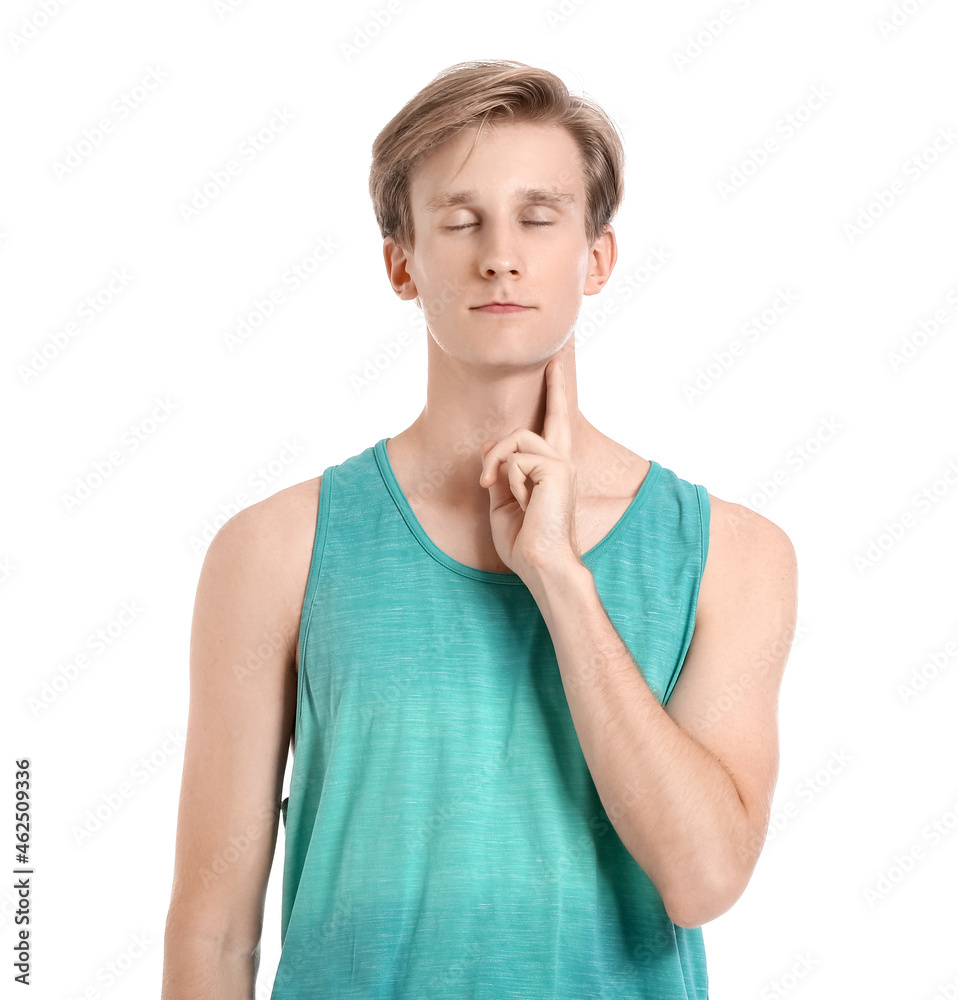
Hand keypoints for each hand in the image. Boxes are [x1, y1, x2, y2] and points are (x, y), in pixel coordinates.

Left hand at [478, 358, 581, 583]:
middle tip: (556, 357)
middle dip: (556, 384)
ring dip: (495, 463)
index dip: (555, 397)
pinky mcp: (556, 468)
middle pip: (554, 413)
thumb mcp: (502, 503)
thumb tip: (491, 442)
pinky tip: (521, 503)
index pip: (554, 428)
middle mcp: (562, 461)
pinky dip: (507, 482)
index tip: (555, 368)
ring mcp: (561, 463)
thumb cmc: (525, 542)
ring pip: (515, 438)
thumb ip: (499, 472)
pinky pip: (513, 460)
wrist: (542, 564)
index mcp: (552, 470)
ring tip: (496, 489)